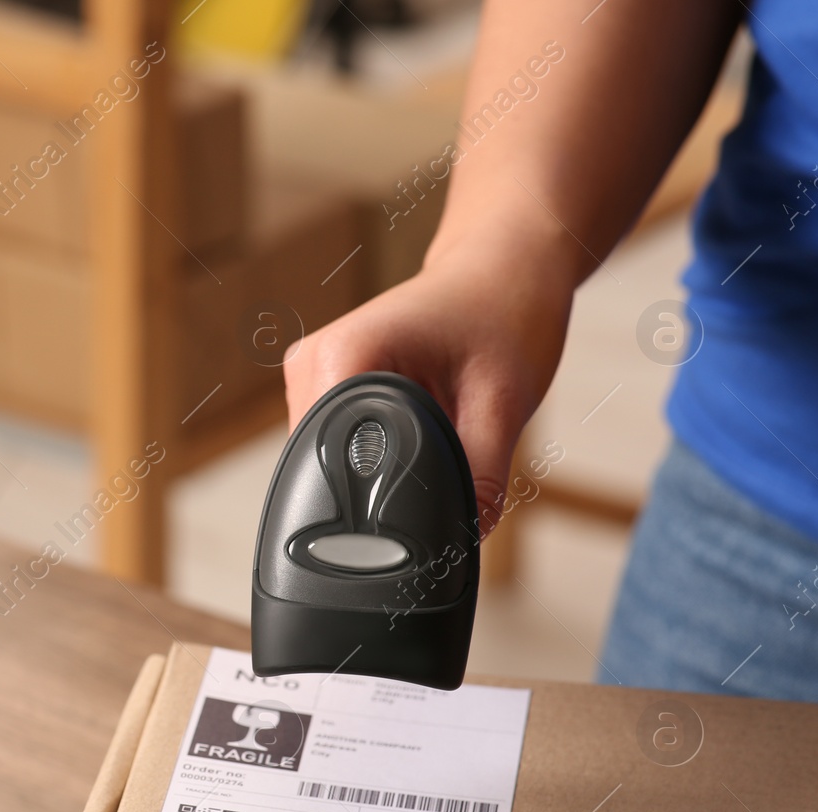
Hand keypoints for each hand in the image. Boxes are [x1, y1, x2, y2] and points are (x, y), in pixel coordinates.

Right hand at [282, 237, 572, 533]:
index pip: (329, 462)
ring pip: (329, 462)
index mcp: (342, 357)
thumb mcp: (504, 401)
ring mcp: (312, 375)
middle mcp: (312, 364)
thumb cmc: (506, 310)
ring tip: (441, 435)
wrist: (505, 266)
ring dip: (379, 471)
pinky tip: (420, 432)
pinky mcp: (325, 387)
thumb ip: (480, 476)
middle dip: (380, 489)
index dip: (372, 503)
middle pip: (325, 469)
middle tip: (447, 474)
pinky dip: (376, 455)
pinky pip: (337, 444)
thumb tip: (463, 538)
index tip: (421, 518)